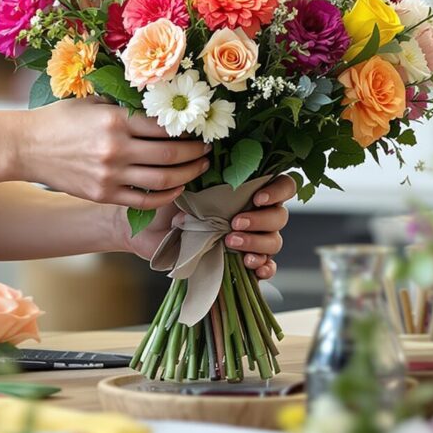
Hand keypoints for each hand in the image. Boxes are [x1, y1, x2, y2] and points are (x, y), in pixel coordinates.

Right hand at [20, 98, 210, 208]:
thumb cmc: (60, 119)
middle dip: (195, 153)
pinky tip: (175, 188)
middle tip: (207, 150)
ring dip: (187, 175)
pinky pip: (144, 201)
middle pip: (169, 155)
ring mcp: (110, 175)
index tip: (199, 127)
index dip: (187, 128)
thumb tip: (160, 105)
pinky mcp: (103, 195)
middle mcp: (115, 149)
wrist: (26, 147)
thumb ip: (124, 105)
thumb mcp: (92, 102)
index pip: (163, 125)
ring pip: (162, 180)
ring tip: (198, 168)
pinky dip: (166, 196)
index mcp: (114, 120)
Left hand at [123, 174, 299, 281]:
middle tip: (233, 224)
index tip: (257, 198)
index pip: (282, 186)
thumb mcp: (187, 185)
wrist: (150, 232)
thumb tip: (214, 165)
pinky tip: (254, 267)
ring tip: (230, 242)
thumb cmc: (169, 203)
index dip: (277, 192)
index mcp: (247, 190)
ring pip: (274, 241)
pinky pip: (266, 266)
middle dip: (261, 221)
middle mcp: (254, 213)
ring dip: (257, 243)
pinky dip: (264, 268)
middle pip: (280, 216)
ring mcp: (250, 238)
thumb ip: (206, 175)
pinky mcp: (242, 261)